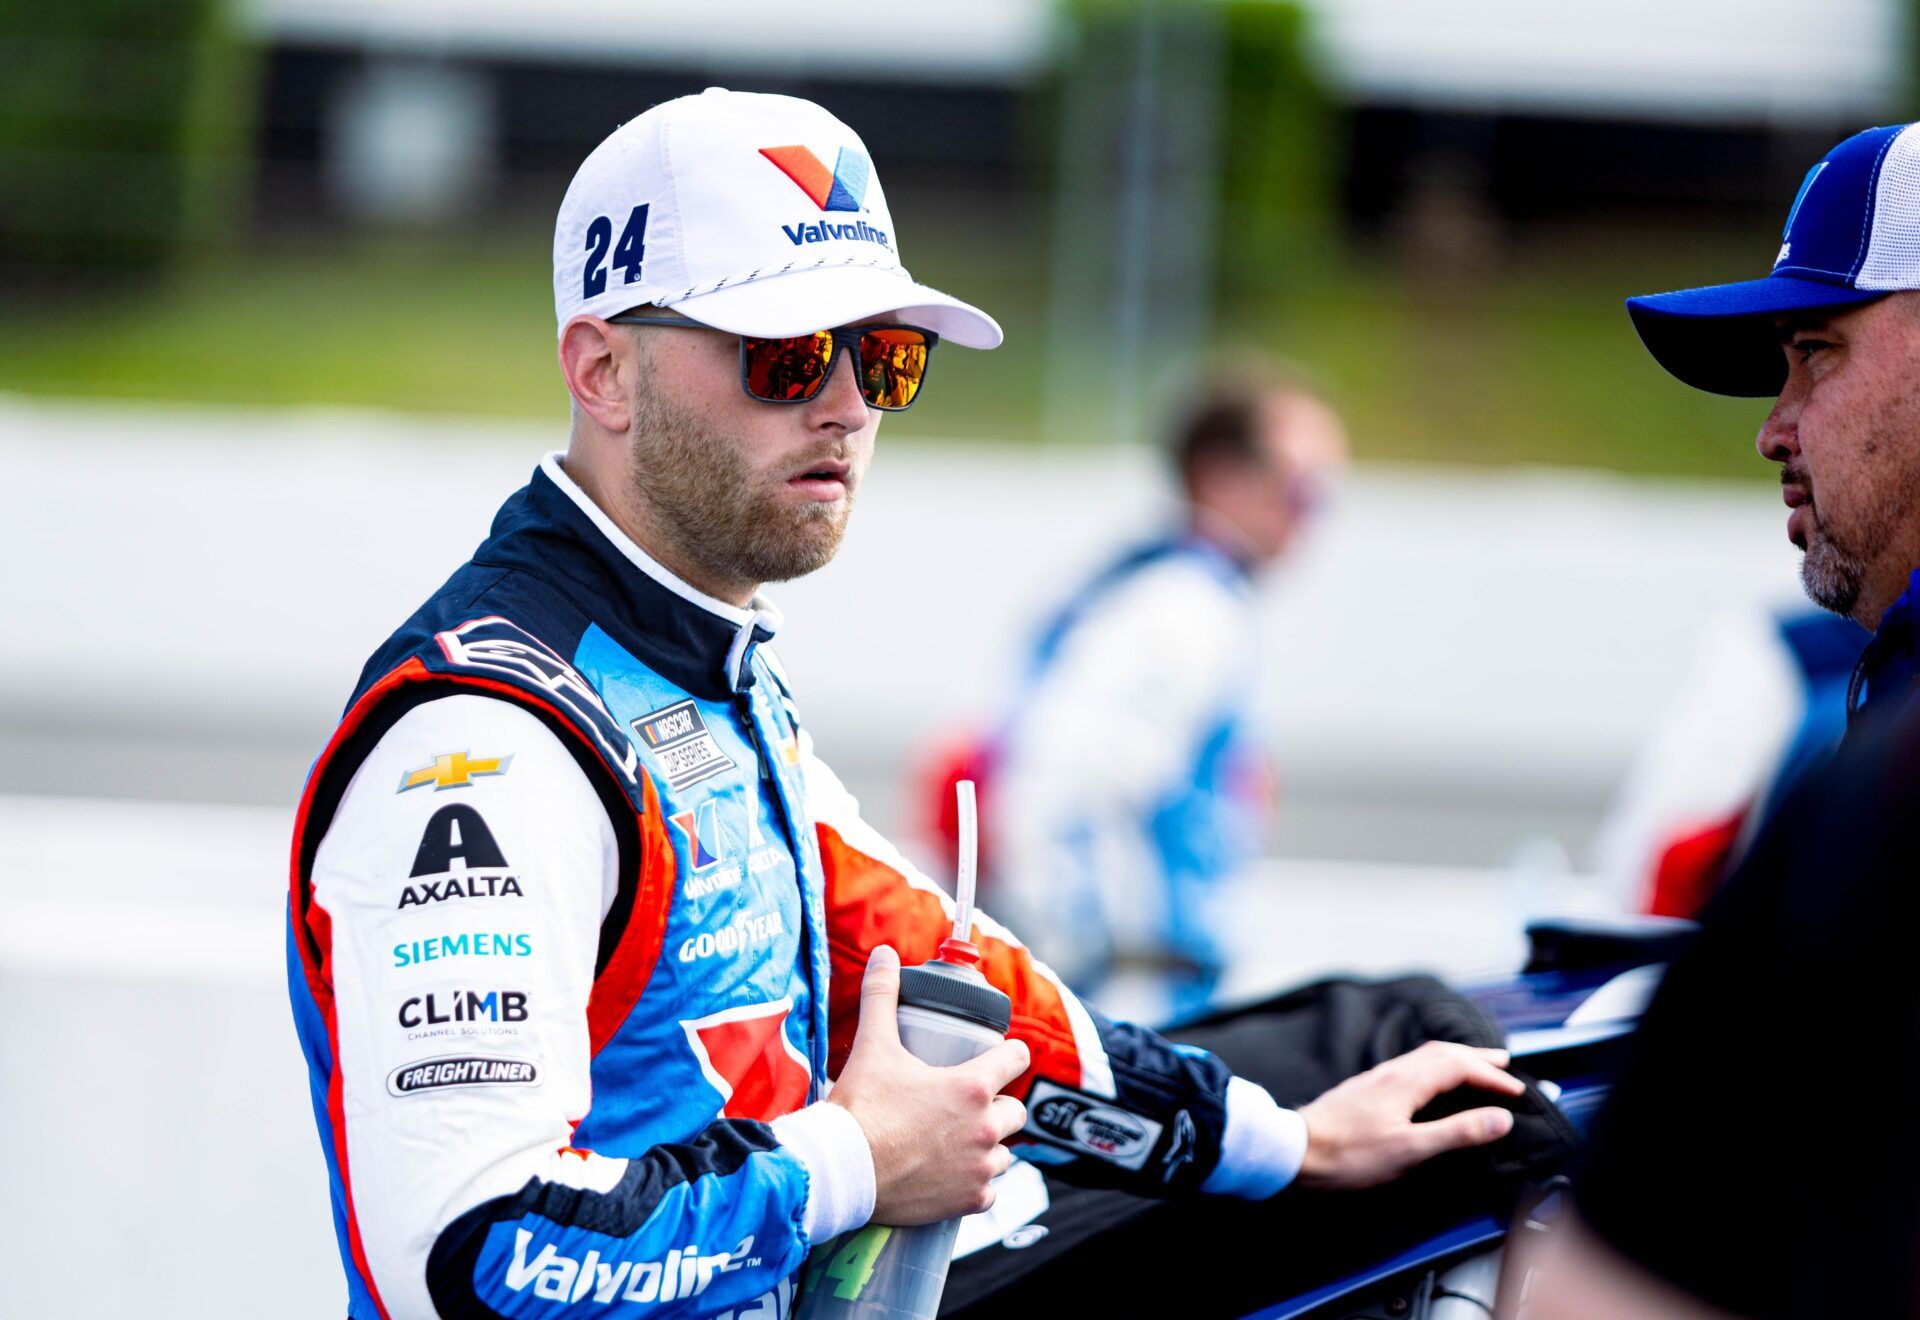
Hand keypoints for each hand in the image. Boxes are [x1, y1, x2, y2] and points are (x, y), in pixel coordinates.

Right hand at [828, 946, 1031, 1225]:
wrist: (841, 1171)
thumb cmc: (861, 1107)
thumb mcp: (874, 1046)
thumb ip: (882, 995)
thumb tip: (884, 954)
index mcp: (973, 1087)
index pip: (1017, 1058)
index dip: (1007, 1054)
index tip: (997, 1057)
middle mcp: (986, 1128)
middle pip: (1015, 1110)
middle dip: (996, 1106)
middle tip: (965, 1105)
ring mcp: (981, 1167)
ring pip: (1005, 1152)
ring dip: (989, 1145)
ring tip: (958, 1141)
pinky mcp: (970, 1201)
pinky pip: (990, 1190)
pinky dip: (976, 1184)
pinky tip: (954, 1176)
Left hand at [1296, 1040, 1525, 1190]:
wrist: (1295, 1151)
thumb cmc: (1350, 1156)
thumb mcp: (1410, 1150)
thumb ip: (1457, 1133)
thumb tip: (1500, 1117)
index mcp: (1407, 1081)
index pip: (1460, 1066)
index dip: (1491, 1076)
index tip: (1517, 1091)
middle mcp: (1392, 1071)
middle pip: (1442, 1054)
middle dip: (1476, 1058)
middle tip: (1505, 1063)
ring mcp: (1376, 1078)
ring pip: (1424, 1057)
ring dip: (1455, 1059)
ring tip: (1474, 1066)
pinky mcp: (1365, 1089)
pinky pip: (1409, 1066)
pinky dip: (1433, 1066)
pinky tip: (1428, 1081)